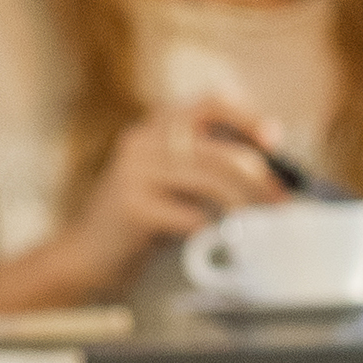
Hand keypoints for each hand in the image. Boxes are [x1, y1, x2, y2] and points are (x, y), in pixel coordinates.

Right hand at [0, 100, 283, 320]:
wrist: (82, 259)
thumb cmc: (135, 226)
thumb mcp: (169, 184)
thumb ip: (203, 168)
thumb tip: (268, 174)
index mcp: (153, 128)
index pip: (209, 104)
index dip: (246, 118)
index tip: (274, 142)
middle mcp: (142, 141)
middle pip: (219, 151)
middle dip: (258, 178)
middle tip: (280, 202)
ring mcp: (134, 173)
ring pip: (210, 181)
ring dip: (243, 205)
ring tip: (259, 224)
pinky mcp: (132, 207)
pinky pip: (189, 216)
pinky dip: (210, 230)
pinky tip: (216, 241)